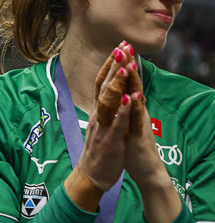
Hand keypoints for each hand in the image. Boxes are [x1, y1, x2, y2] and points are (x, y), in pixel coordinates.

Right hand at [74, 42, 133, 191]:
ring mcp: (103, 126)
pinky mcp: (110, 139)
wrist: (90, 176)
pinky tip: (130, 98)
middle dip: (113, 65)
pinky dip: (124, 110)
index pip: (101, 82)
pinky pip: (117, 122)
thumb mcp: (101, 125)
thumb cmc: (99, 151)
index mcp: (98, 111)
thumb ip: (106, 109)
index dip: (110, 64)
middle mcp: (98, 115)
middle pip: (104, 85)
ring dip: (117, 83)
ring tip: (125, 66)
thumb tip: (111, 92)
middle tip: (121, 46)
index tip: (118, 47)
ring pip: (109, 101)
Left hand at [121, 55, 163, 183]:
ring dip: (133, 80)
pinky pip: (137, 119)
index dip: (122, 65)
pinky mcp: (139, 135)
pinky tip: (134, 95)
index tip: (118, 46)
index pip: (126, 82)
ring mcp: (139, 121)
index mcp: (131, 107)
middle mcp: (137, 111)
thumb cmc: (134, 146)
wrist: (146, 170)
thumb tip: (123, 92)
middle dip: (128, 64)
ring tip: (130, 62)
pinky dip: (134, 107)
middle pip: (132, 83)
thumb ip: (126, 107)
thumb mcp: (127, 122)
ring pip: (136, 97)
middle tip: (125, 44)